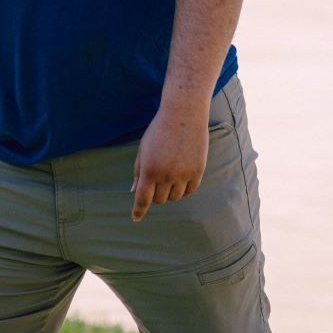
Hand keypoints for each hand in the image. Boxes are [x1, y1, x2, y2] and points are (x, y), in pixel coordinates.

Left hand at [130, 104, 209, 220]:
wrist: (183, 114)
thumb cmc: (159, 130)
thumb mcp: (143, 149)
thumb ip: (138, 171)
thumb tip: (134, 192)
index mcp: (149, 169)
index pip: (143, 199)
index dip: (138, 211)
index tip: (136, 218)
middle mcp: (166, 175)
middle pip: (159, 200)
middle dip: (155, 195)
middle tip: (157, 180)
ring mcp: (183, 174)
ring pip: (174, 197)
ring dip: (169, 192)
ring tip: (169, 175)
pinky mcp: (198, 172)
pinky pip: (189, 191)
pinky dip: (184, 189)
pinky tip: (181, 177)